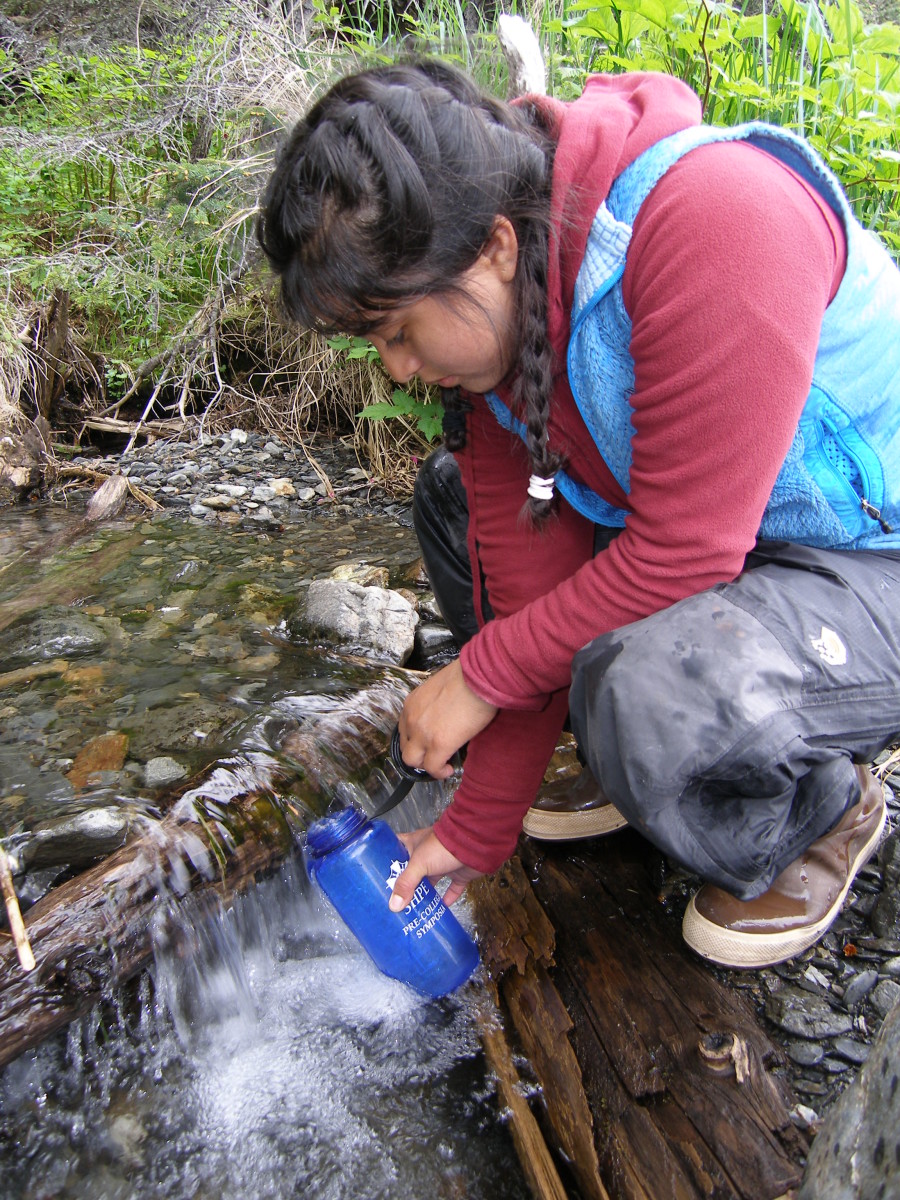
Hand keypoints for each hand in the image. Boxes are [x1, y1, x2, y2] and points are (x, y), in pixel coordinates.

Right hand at [388, 827, 483, 909]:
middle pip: (411, 872)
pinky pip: (451, 888)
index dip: (386, 861)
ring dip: (424, 894)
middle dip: (404, 885)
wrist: (475, 844)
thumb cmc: (443, 846)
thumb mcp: (419, 863)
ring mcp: (442, 864)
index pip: (395, 850)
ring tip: (413, 909)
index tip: (377, 875)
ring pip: (430, 882)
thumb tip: (394, 905)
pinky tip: (441, 908)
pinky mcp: (457, 873)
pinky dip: (447, 898)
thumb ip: (406, 884)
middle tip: (394, 900)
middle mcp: (426, 854)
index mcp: (413, 845)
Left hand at [398, 659, 496, 778]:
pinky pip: (432, 768)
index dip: (415, 739)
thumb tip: (443, 714)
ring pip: (412, 760)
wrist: (478, 678)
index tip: (426, 743)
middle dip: (418, 754)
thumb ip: (435, 704)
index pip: (404, 729)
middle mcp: (411, 719)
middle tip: (432, 756)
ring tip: (440, 764)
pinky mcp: (438, 745)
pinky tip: (449, 769)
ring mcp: (422, 733)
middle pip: (405, 747)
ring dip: (425, 764)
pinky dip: (440, 772)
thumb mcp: (440, 689)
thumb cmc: (467, 677)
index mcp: (412, 704)